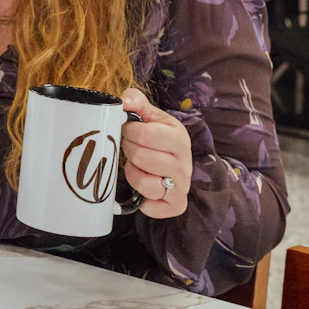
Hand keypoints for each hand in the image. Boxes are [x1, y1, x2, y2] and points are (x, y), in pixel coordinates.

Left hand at [121, 88, 190, 217]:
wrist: (176, 165)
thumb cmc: (160, 139)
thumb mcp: (152, 116)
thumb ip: (137, 101)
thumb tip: (124, 101)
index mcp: (180, 138)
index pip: (145, 134)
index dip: (129, 131)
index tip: (128, 129)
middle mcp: (184, 165)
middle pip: (141, 157)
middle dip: (129, 150)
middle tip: (131, 147)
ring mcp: (182, 187)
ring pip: (142, 182)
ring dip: (132, 172)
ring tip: (136, 164)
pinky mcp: (176, 206)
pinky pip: (148, 206)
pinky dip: (140, 197)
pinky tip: (144, 185)